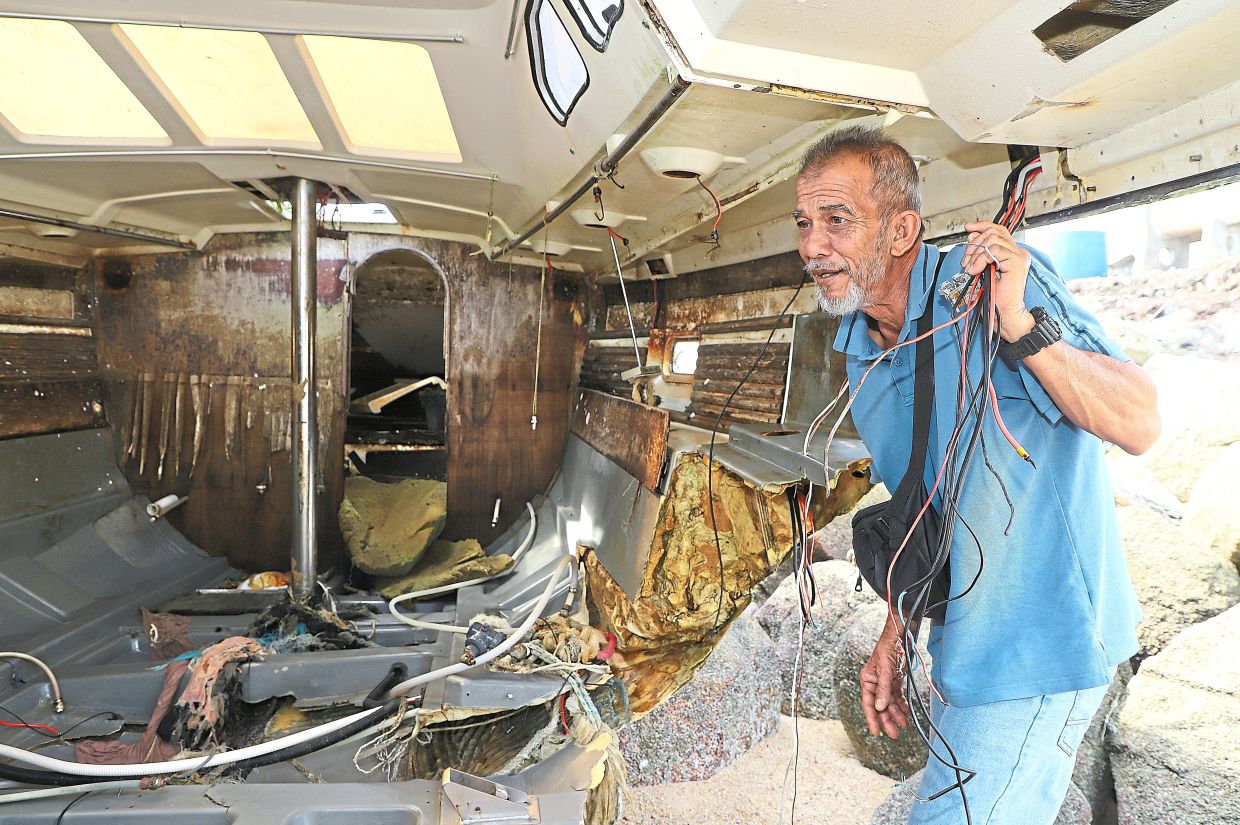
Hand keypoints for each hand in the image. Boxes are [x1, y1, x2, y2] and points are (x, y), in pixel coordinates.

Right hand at [859, 628, 910, 738]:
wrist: (901, 634)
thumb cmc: (889, 648)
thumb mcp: (885, 669)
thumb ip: (883, 689)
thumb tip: (880, 708)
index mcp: (868, 680)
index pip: (869, 703)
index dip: (872, 719)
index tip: (876, 733)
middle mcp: (875, 683)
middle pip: (880, 706)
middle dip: (887, 720)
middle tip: (894, 734)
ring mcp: (886, 682)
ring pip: (889, 703)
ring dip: (896, 714)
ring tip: (904, 725)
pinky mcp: (895, 680)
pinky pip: (897, 696)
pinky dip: (901, 705)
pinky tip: (906, 713)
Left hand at [962, 220, 1034, 341]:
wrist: (1004, 313)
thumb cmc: (994, 297)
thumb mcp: (983, 269)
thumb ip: (980, 253)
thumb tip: (972, 237)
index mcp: (1011, 252)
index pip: (997, 230)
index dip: (982, 226)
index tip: (968, 228)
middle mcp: (1018, 251)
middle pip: (993, 233)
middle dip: (974, 245)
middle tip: (966, 261)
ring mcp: (1019, 256)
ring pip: (992, 240)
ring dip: (975, 254)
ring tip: (971, 268)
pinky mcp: (1017, 262)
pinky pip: (993, 251)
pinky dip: (979, 260)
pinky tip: (976, 270)